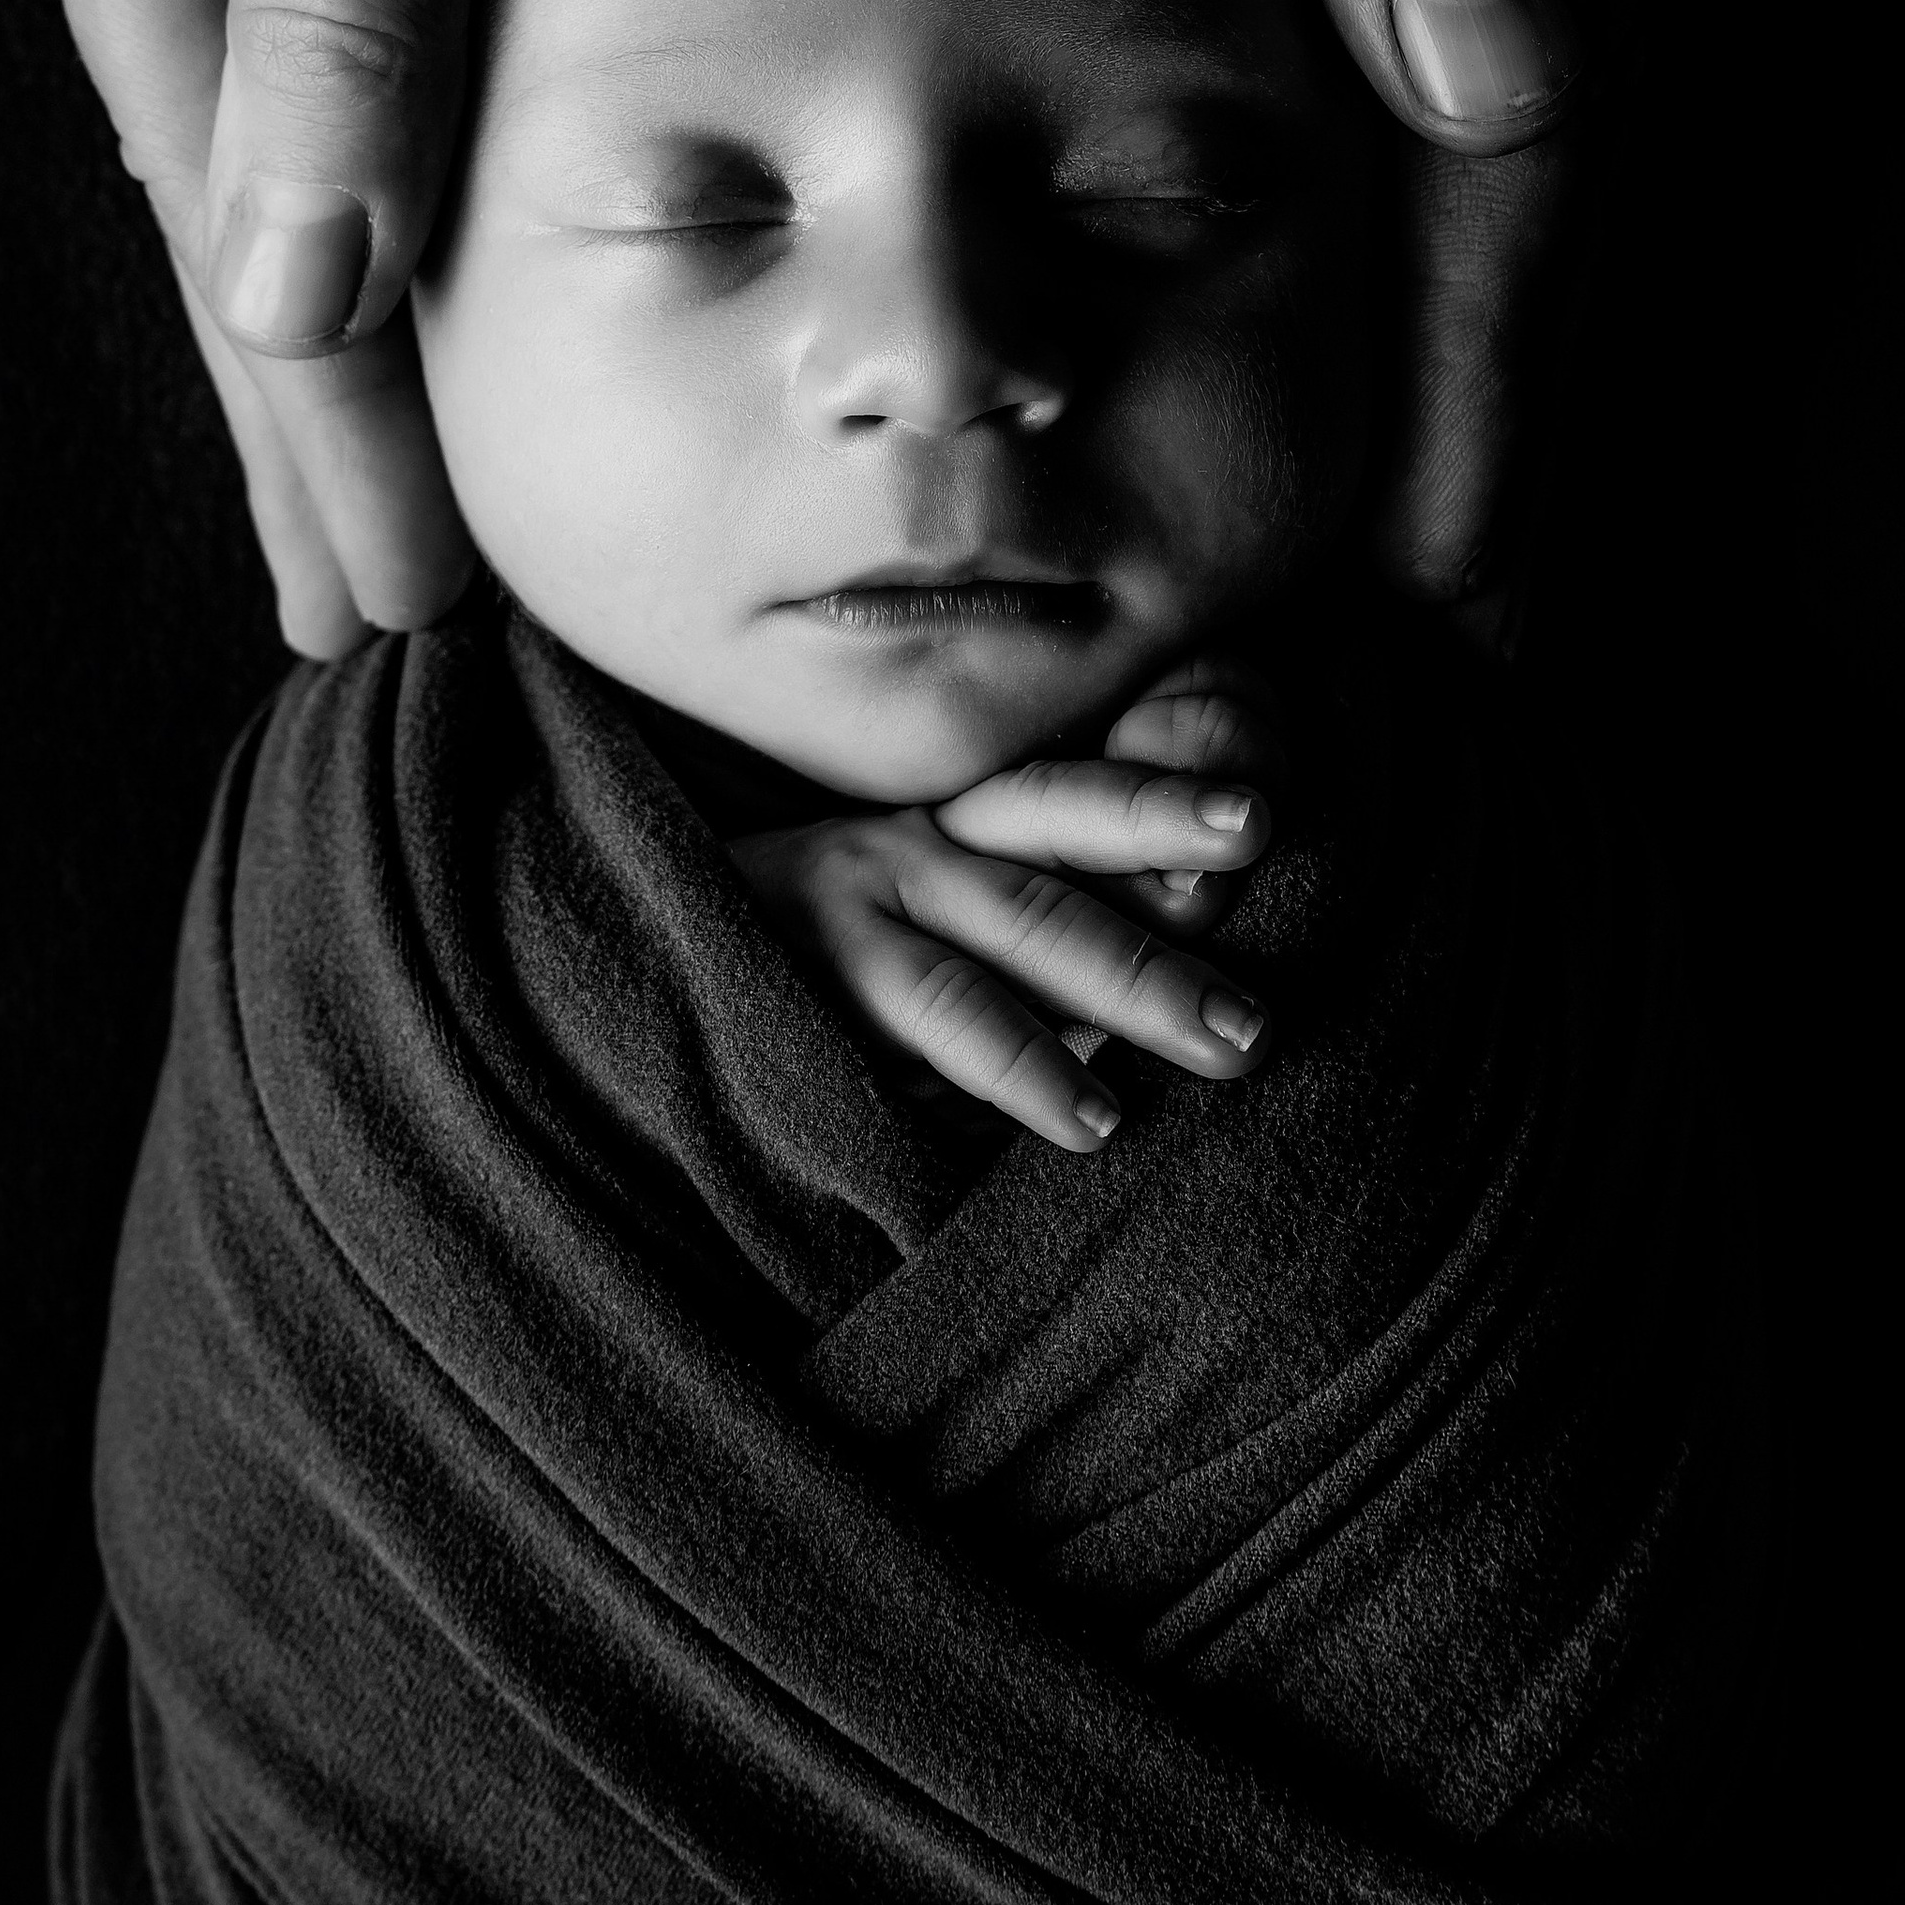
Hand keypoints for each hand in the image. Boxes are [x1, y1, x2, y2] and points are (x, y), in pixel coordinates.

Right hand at [0, 0, 984, 653]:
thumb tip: (281, 294)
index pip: (218, 177)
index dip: (314, 411)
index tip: (391, 622)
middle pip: (235, 146)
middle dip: (313, 392)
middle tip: (382, 635)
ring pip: (303, 60)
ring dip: (369, 271)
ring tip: (415, 492)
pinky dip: (421, 102)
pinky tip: (458, 215)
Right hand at [732, 676, 1281, 1150]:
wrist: (629, 958)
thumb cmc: (807, 958)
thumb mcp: (918, 914)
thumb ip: (1029, 924)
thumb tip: (1187, 938)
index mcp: (953, 815)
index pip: (1077, 788)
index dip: (1169, 793)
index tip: (1268, 817)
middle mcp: (917, 838)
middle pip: (1065, 826)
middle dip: (1176, 847)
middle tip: (1275, 856)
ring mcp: (864, 897)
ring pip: (1021, 925)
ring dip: (1134, 982)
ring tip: (1233, 1045)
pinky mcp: (819, 973)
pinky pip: (937, 1017)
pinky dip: (1024, 1066)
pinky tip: (1093, 1115)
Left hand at [916, 0, 1728, 602]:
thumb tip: (1512, 76)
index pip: (1563, 88)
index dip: (1496, 355)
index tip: (1440, 584)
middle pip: (1587, 100)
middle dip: (1509, 368)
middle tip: (1432, 633)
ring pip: (1547, 42)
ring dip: (1477, 274)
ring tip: (1409, 507)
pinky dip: (1429, 119)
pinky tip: (1367, 233)